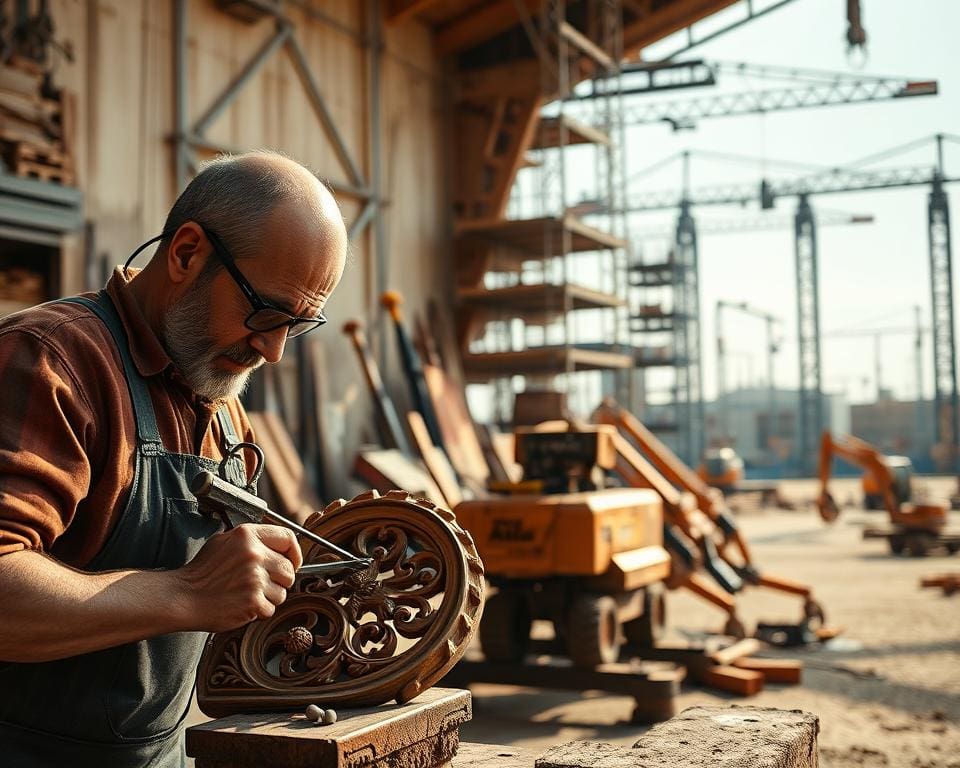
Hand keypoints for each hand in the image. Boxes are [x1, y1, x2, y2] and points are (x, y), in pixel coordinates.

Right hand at [174, 524, 303, 631]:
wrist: (183, 597)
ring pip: (282, 591)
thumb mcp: (223, 541)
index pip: (288, 538)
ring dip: (269, 597)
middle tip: (260, 584)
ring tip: (246, 594)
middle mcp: (253, 554)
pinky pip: (271, 608)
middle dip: (279, 580)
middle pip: (289, 569)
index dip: (294, 553)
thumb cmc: (202, 572)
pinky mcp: (253, 600)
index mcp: (247, 535)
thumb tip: (279, 544)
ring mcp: (254, 578)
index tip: (292, 562)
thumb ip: (251, 539)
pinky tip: (242, 604)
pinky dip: (259, 611)